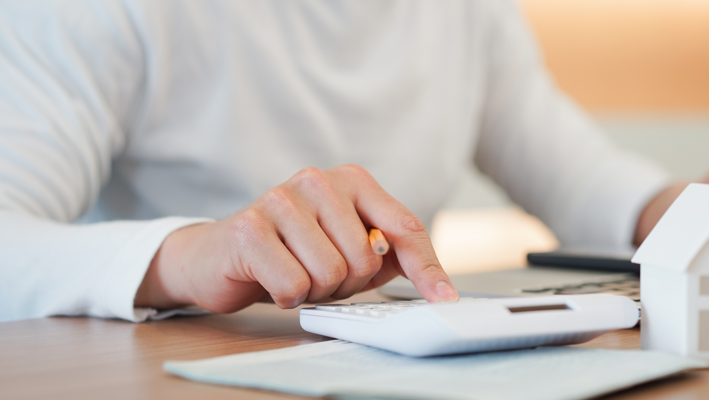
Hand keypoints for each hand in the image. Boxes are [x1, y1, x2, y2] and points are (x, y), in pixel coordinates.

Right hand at [135, 164, 458, 312]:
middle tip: (318, 272)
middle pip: (366, 258)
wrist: (220, 256)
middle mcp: (318, 180)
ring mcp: (281, 198)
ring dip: (315, 290)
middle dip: (346, 282)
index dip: (426, 268)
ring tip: (295, 272)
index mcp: (352, 180)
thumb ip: (392, 257)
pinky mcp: (249, 227)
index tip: (444, 298)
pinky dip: (286, 295)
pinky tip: (271, 278)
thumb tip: (439, 287)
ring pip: (331, 273)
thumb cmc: (294, 253)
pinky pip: (294, 284)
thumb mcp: (350, 251)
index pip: (403, 227)